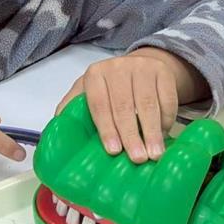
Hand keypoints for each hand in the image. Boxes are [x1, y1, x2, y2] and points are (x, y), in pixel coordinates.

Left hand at [54, 49, 181, 162]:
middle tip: (137, 158)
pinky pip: (166, 99)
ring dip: (152, 131)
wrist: (138, 65)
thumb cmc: (109, 88)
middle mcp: (118, 67)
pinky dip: (166, 120)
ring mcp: (142, 67)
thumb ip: (72, 110)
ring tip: (155, 154)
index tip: (113, 151)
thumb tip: (57, 138)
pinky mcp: (163, 72)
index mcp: (95, 75)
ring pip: (148, 103)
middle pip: (124, 105)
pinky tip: (164, 136)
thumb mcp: (87, 92)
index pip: (99, 104)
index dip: (106, 128)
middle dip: (130, 134)